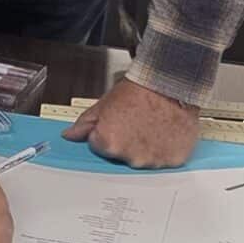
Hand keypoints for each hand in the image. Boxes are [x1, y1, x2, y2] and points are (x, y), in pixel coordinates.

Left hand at [61, 77, 197, 167]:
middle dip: (126, 144)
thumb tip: (70, 135)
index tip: (117, 124)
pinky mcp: (173, 159)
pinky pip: (165, 161)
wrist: (170, 82)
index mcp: (109, 144)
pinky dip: (165, 151)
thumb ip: (84, 124)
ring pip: (144, 161)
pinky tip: (165, 133)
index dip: (106, 134)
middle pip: (122, 157)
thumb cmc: (140, 90)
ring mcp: (153, 160)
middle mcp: (131, 157)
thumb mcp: (105, 103)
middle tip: (136, 124)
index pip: (99, 148)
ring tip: (152, 127)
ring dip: (146, 149)